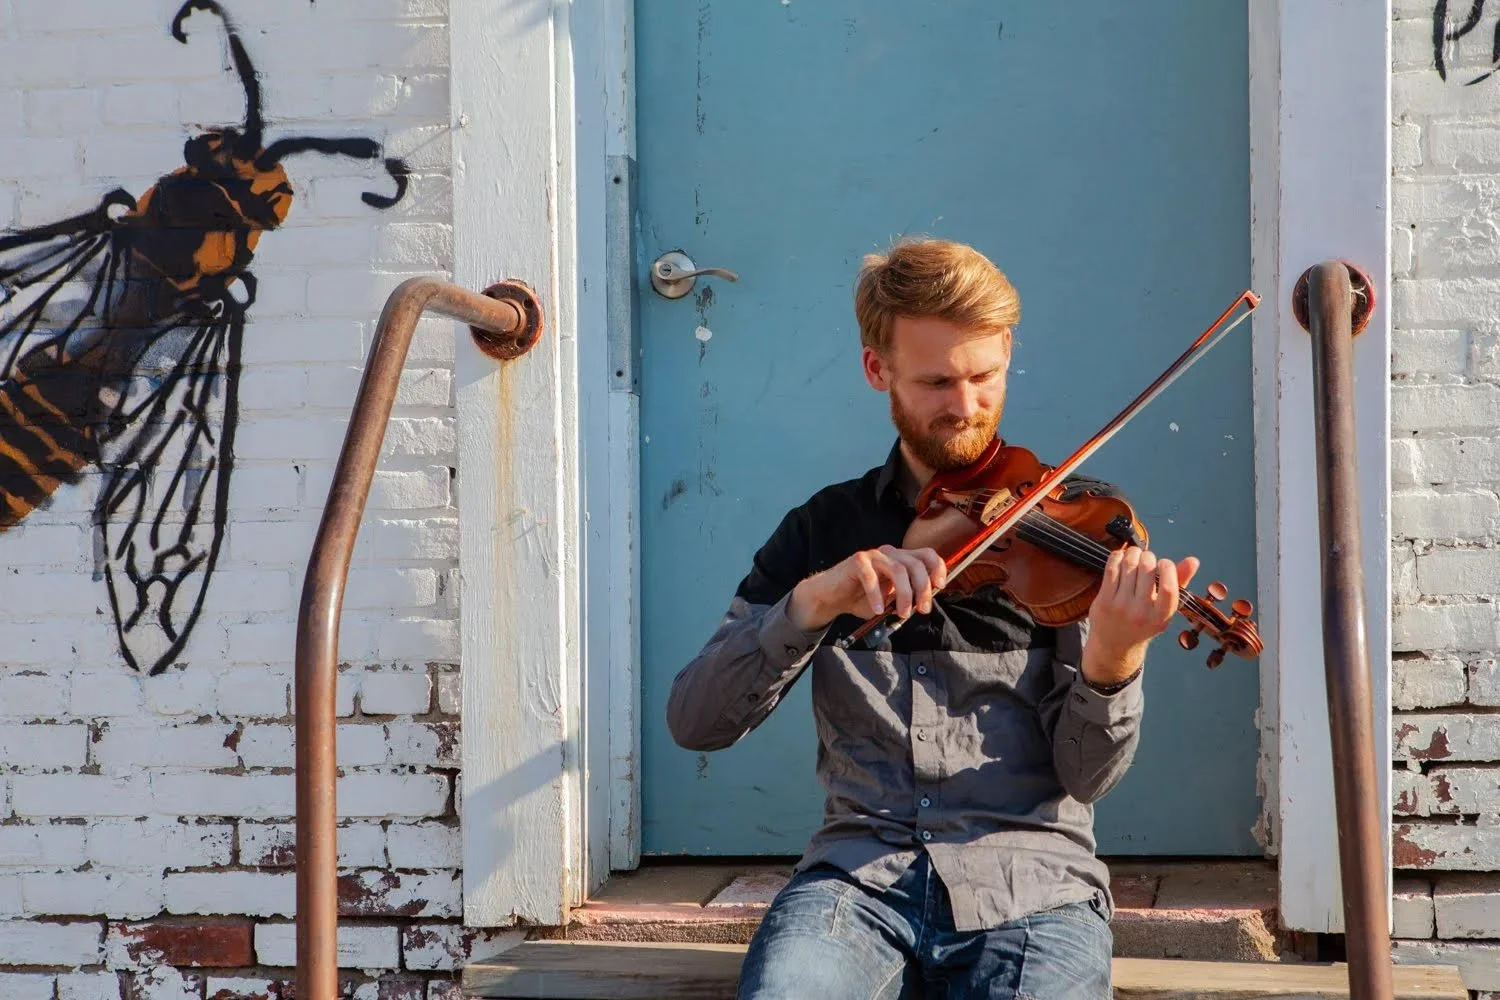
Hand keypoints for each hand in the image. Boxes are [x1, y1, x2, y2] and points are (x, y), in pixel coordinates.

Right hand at [787, 545, 947, 630]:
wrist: (833, 598)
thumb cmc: (862, 599)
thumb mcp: (891, 601)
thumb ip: (907, 599)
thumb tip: (924, 604)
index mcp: (901, 559)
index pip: (927, 555)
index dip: (937, 568)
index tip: (939, 587)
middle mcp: (890, 553)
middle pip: (916, 564)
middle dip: (923, 589)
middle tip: (921, 610)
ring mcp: (873, 556)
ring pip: (898, 570)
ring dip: (904, 595)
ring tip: (901, 614)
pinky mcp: (857, 561)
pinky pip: (872, 577)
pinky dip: (877, 596)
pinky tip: (878, 610)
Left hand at [1081, 547, 1199, 685]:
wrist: (1114, 645)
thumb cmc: (1144, 621)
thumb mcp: (1164, 609)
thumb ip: (1179, 583)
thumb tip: (1193, 560)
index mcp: (1161, 617)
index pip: (1168, 588)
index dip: (1168, 568)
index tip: (1164, 563)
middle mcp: (1141, 613)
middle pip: (1146, 569)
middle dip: (1148, 556)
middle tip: (1147, 557)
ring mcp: (1120, 607)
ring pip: (1128, 566)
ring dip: (1133, 553)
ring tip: (1135, 554)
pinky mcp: (1104, 601)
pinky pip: (1111, 570)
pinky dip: (1117, 557)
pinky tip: (1121, 557)